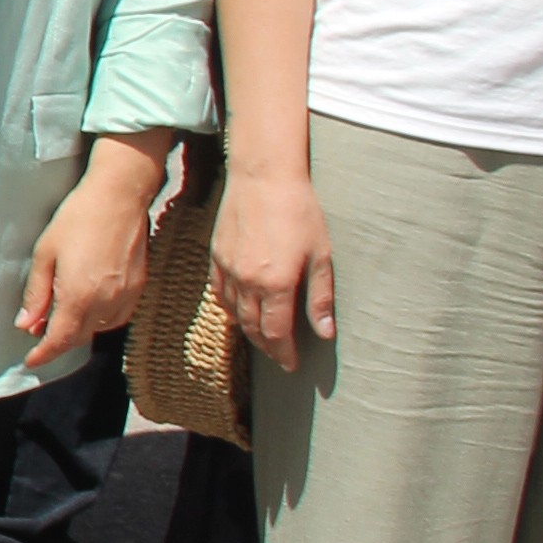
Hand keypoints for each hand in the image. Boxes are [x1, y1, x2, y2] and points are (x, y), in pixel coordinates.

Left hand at [17, 154, 160, 368]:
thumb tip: (25, 325)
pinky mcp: (139, 287)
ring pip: (100, 329)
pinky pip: (118, 316)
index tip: (31, 361)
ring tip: (60, 312)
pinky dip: (101, 319)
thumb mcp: (45, 254)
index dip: (44, 354)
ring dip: (79, 328)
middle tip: (38, 328)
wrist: (119, 195)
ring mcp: (126, 296)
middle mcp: (106, 302)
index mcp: (78, 296)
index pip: (60, 340)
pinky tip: (88, 304)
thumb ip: (36, 294)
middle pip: (79, 337)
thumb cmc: (78, 218)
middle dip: (58, 339)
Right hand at [212, 166, 334, 373]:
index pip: (277, 333)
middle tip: (280, 357)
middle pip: (253, 328)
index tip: (292, 365)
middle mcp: (247, 282)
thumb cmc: (299, 211)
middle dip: (268, 347)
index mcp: (275, 284)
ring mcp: (228, 270)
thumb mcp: (321, 255)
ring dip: (248, 330)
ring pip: (234, 313)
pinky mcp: (217, 256)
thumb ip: (320, 297)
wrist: (264, 178)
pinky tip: (239, 311)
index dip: (284, 353)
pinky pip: (220, 293)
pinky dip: (230, 308)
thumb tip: (325, 333)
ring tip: (263, 338)